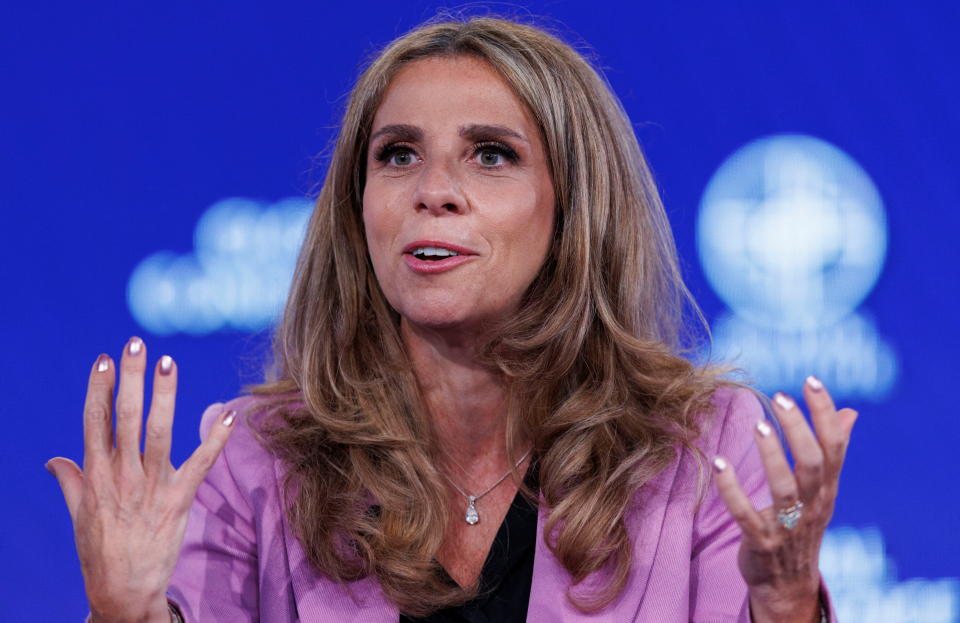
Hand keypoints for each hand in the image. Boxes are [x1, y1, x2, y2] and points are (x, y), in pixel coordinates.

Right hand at [46, 337, 236, 622]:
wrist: (123, 591)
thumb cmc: (99, 550)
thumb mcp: (78, 514)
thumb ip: (70, 481)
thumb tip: (54, 459)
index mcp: (96, 475)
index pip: (95, 422)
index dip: (99, 389)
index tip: (103, 359)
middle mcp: (121, 476)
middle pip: (125, 418)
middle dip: (131, 378)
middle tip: (137, 344)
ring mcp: (151, 487)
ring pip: (158, 432)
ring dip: (164, 396)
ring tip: (169, 363)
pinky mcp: (179, 500)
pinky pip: (201, 465)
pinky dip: (217, 441)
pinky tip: (229, 417)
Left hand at [713, 377, 856, 622]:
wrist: (787, 585)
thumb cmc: (802, 526)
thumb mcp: (822, 490)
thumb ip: (834, 451)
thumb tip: (851, 413)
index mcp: (827, 489)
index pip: (834, 446)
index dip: (825, 413)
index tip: (810, 380)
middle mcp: (812, 505)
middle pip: (813, 463)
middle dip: (798, 429)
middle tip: (780, 397)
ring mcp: (787, 526)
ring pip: (784, 488)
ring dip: (771, 455)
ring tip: (757, 424)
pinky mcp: (761, 542)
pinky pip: (745, 515)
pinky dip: (731, 490)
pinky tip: (718, 463)